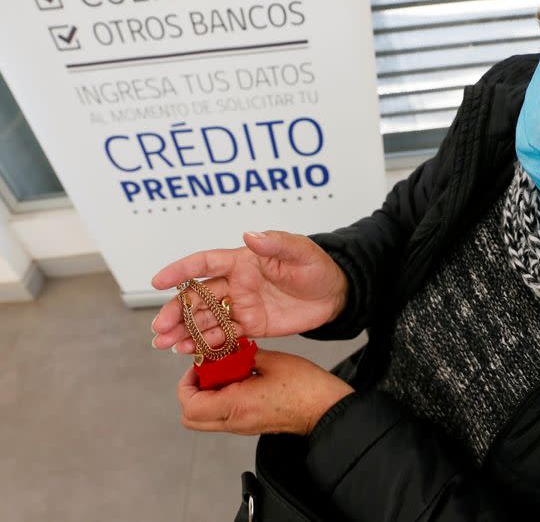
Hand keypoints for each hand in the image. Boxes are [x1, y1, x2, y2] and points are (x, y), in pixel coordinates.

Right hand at [150, 231, 348, 353]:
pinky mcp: (251, 326)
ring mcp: (241, 306)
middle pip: (198, 297)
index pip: (205, 263)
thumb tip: (250, 235)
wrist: (334, 295)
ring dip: (184, 331)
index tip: (158, 282)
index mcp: (242, 261)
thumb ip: (275, 244)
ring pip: (206, 319)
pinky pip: (224, 336)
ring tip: (165, 344)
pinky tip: (190, 352)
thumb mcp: (300, 251)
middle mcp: (236, 284)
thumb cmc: (316, 267)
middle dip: (176, 311)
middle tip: (159, 328)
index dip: (180, 271)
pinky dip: (206, 344)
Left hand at [178, 349, 354, 435]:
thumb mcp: (272, 360)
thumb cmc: (306, 388)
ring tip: (225, 374)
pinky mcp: (251, 425)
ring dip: (206, 396)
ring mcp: (242, 427)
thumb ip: (243, 354)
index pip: (190, 404)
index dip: (186, 383)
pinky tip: (239, 380)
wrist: (325, 409)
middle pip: (190, 418)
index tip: (198, 367)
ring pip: (205, 419)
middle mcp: (235, 421)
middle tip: (205, 373)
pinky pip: (223, 417)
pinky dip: (221, 399)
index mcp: (236, 405)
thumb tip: (228, 348)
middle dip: (191, 393)